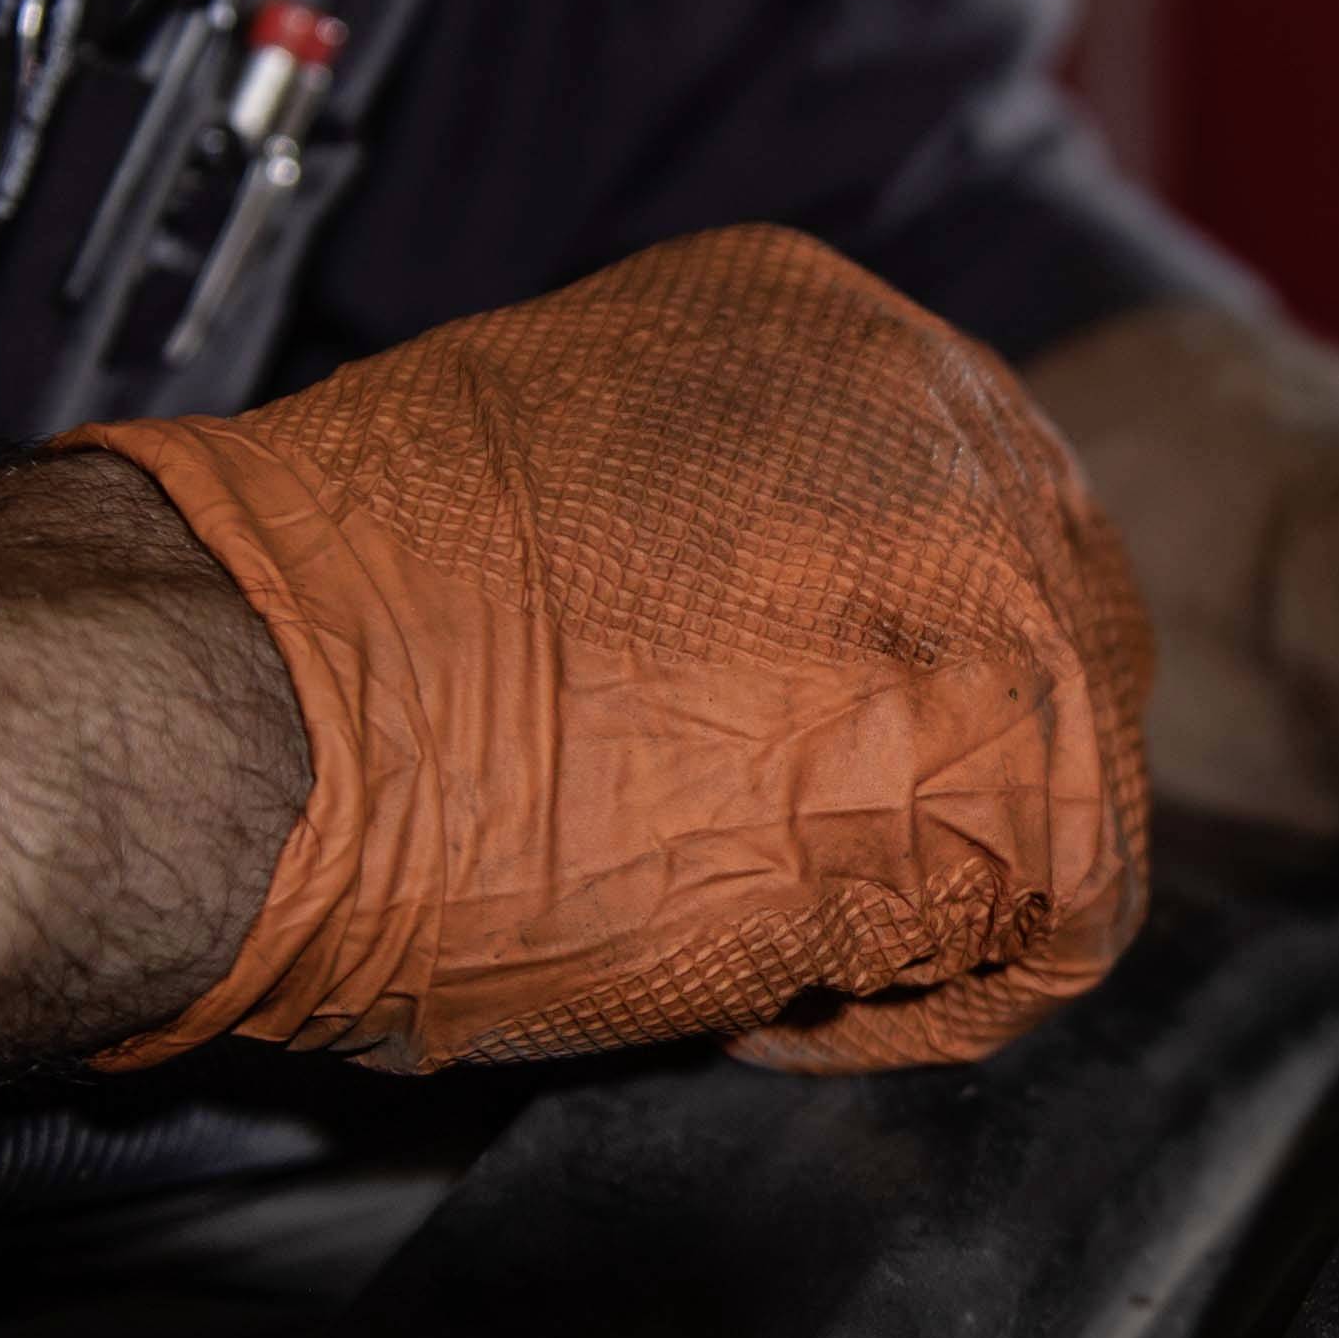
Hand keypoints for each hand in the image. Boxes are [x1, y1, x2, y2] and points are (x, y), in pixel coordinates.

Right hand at [82, 224, 1153, 1073]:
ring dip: (909, 893)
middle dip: (914, 787)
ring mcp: (1010, 578)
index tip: (757, 765)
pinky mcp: (1027, 757)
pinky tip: (766, 992)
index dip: (859, 689)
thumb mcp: (563, 485)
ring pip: (1062, 786)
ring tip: (732, 927)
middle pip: (1040, 649)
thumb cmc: (344, 632)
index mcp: (837, 337)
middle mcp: (956, 423)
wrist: (275, 707)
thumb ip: (717, 541)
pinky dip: (921, 1000)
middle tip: (768, 872)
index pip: (951, 543)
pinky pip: (1062, 923)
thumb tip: (767, 661)